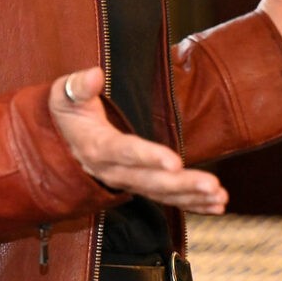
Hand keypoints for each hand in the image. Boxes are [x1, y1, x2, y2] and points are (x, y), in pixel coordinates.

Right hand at [49, 68, 228, 214]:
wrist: (62, 141)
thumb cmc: (67, 113)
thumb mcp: (63, 95)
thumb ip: (78, 86)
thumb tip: (95, 74)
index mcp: (96, 147)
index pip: (124, 153)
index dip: (149, 157)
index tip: (175, 161)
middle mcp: (113, 171)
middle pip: (150, 181)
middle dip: (183, 184)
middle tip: (213, 185)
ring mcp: (128, 181)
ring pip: (162, 193)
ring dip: (192, 197)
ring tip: (220, 197)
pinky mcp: (140, 185)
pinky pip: (167, 198)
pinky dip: (193, 204)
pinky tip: (217, 206)